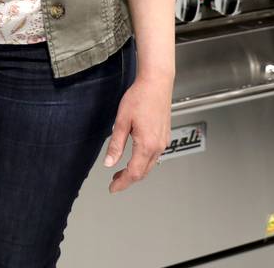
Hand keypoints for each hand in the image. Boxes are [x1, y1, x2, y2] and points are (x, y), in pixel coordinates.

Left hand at [103, 74, 171, 192]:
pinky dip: (143, 161)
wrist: (157, 83)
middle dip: (128, 179)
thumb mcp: (121, 121)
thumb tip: (109, 163)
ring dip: (136, 170)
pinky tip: (134, 158)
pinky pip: (155, 155)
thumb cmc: (139, 97)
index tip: (112, 188)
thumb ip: (116, 145)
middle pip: (144, 172)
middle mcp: (158, 146)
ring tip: (121, 172)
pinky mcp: (164, 136)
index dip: (122, 183)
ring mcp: (163, 141)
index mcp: (147, 144)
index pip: (134, 172)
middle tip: (114, 182)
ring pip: (150, 164)